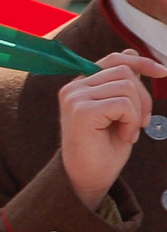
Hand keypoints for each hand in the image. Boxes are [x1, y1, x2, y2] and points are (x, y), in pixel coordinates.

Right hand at [60, 50, 166, 208]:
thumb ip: (121, 84)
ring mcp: (75, 98)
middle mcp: (73, 88)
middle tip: (141, 123)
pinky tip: (125, 136)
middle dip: (143, 97)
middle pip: (125, 71)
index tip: (162, 72)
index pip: (114, 60)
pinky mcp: (82, 111)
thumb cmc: (103, 148)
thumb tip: (131, 53)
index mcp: (80, 86)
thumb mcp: (118, 110)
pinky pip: (124, 104)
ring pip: (127, 87)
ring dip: (138, 112)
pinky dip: (132, 122)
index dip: (141, 63)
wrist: (88, 178)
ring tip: (129, 131)